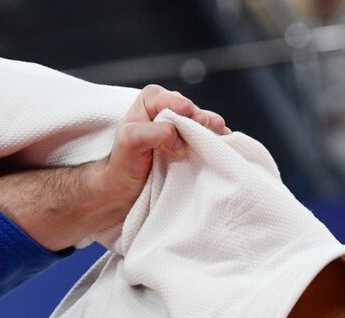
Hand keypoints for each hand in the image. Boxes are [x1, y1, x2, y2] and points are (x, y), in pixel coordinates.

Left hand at [89, 85, 228, 221]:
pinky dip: (217, 142)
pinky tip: (221, 147)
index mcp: (152, 99)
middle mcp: (168, 108)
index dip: (183, 116)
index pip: (177, 101)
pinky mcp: (190, 143)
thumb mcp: (130, 140)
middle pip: (195, 112)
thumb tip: (178, 136)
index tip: (180, 137)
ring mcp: (181, 127)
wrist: (125, 191)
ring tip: (214, 142)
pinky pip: (210, 137)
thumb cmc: (123, 164)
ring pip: (205, 125)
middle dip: (200, 125)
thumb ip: (154, 131)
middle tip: (200, 139)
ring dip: (211, 134)